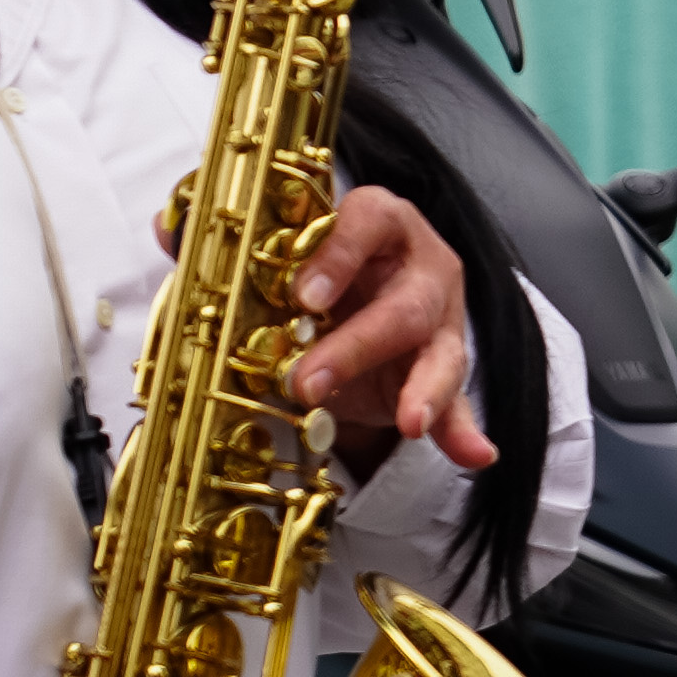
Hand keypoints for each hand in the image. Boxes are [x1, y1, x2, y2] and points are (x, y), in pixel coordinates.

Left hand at [285, 191, 493, 476]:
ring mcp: (443, 318)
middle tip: (306, 383)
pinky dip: (461, 430)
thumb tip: (202, 274)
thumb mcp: (296, 264)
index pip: (369, 223)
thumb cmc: (323, 274)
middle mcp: (423, 266)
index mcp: (382, 224)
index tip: (303, 295)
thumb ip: (266, 277)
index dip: (338, 256)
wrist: (358, 295)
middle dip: (356, 347)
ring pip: (442, 353)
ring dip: (422, 392)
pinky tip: (473, 453)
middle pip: (405, 303)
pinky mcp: (445, 366)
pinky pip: (458, 401)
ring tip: (411, 423)